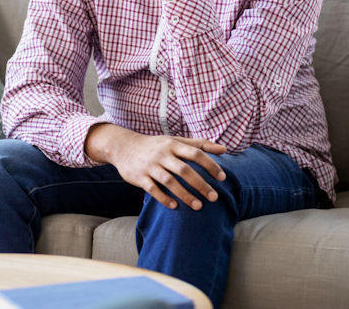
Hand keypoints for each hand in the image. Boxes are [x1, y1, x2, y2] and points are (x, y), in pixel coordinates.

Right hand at [85, 123, 226, 209]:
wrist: (123, 146)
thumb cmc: (156, 145)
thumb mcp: (175, 140)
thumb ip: (199, 144)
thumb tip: (225, 148)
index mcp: (173, 144)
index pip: (195, 153)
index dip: (210, 165)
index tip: (222, 178)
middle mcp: (162, 154)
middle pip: (184, 170)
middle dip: (200, 184)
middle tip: (214, 198)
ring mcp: (150, 166)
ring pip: (169, 181)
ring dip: (185, 195)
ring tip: (199, 206)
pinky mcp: (139, 177)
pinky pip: (152, 189)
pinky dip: (164, 198)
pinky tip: (175, 207)